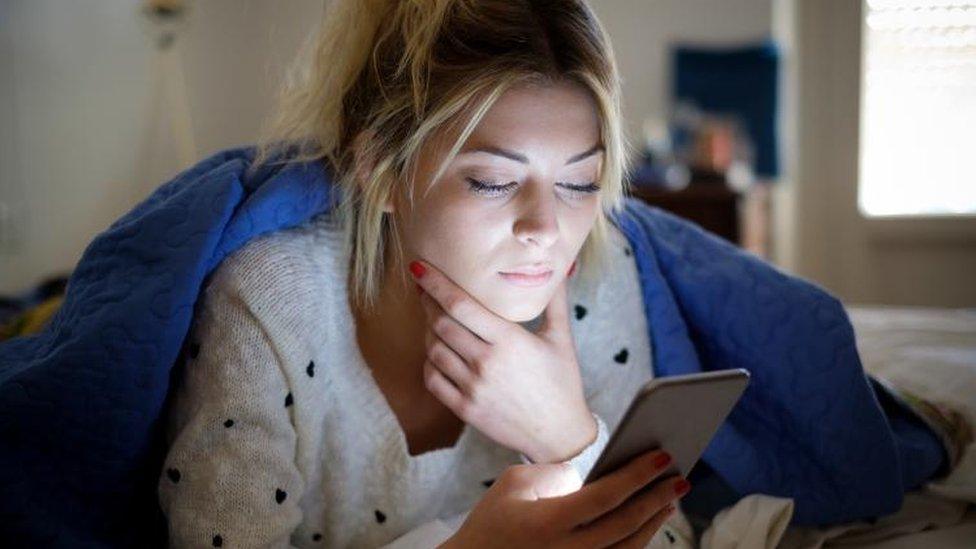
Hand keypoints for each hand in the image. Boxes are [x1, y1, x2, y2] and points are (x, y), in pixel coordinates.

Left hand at [410, 259, 595, 462]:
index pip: (460, 305)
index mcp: (509, 340)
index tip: (419, 267)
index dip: (435, 284)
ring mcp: (473, 388)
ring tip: (433, 320)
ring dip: (428, 331)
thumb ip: (554, 300)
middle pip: (440, 324)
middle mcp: (486, 363)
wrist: (559, 433)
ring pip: (433, 350)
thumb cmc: (562, 382)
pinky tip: (437, 352)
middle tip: (425, 290)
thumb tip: (561, 267)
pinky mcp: (465, 408)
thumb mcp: (561, 338)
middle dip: (427, 302)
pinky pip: (433, 379)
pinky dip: (429, 362)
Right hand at [439, 449, 689, 548]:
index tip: (664, 457)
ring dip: (653, 521)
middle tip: (681, 476)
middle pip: (626, 525)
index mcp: (548, 523)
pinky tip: (647, 522)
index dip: (638, 475)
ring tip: (670, 497)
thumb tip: (593, 476)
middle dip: (657, 498)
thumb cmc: (491, 521)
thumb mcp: (513, 484)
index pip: (606, 497)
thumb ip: (556, 474)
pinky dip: (637, 540)